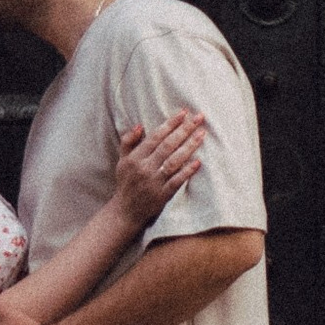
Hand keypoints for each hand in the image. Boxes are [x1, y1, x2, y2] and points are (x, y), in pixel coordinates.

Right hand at [112, 105, 205, 233]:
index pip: (155, 136)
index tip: (184, 112)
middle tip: (199, 118)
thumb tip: (140, 125)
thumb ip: (128, 141)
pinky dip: (187, 172)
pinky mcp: (162, 195)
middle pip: (167, 145)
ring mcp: (153, 182)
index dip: (170, 123)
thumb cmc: (126, 183)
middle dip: (184, 130)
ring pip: (174, 161)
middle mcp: (144, 168)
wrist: (125, 212)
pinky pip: (176, 181)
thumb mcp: (122, 161)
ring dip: (189, 147)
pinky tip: (198, 162)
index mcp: (135, 158)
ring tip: (202, 134)